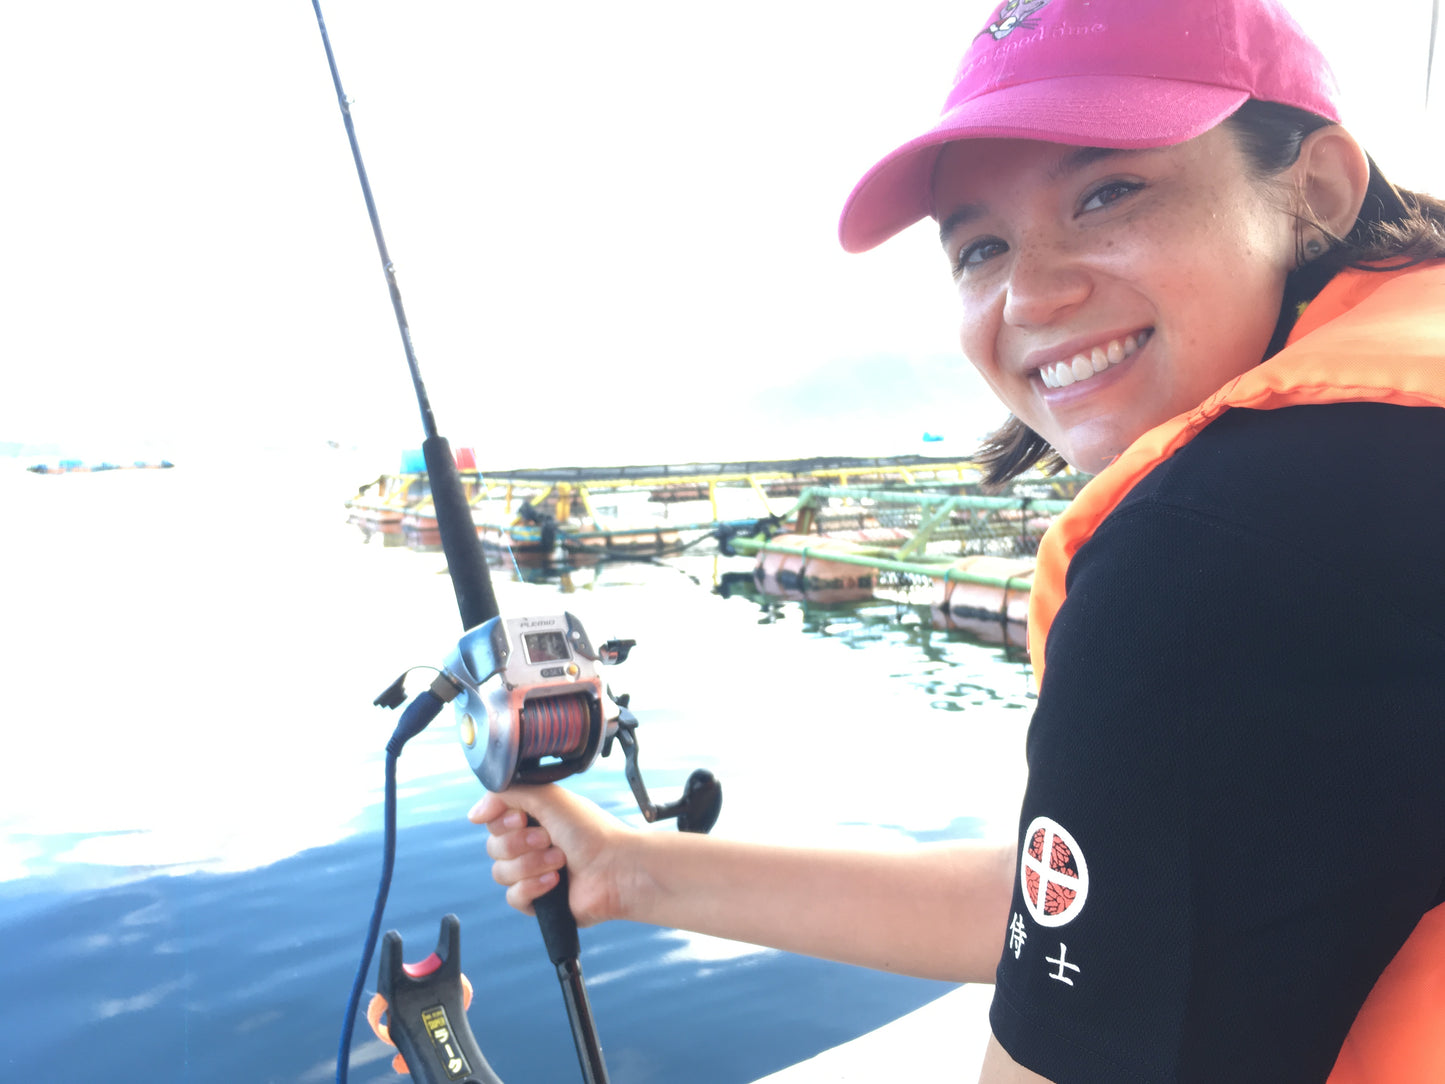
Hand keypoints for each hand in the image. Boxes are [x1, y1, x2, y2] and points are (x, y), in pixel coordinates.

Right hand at [469, 784, 630, 925]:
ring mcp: (533, 874)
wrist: (615, 867)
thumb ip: (508, 794)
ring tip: (560, 860)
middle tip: (549, 839)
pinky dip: (534, 887)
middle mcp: (530, 845)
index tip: (522, 819)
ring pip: (500, 873)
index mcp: (531, 819)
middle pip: (493, 847)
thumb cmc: (590, 830)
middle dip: (520, 843)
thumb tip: (473, 814)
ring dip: (531, 865)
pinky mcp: (538, 902)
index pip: (492, 821)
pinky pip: (513, 897)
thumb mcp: (548, 797)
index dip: (502, 821)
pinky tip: (556, 882)